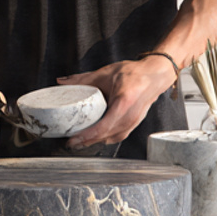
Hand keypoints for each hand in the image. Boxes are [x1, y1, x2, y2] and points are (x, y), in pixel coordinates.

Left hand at [59, 56, 176, 148]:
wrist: (155, 75)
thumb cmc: (134, 73)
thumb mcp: (105, 73)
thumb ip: (82, 79)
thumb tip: (62, 82)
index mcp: (123, 102)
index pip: (103, 127)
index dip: (86, 136)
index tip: (73, 139)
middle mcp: (130, 116)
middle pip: (106, 135)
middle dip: (87, 141)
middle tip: (71, 142)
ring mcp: (134, 122)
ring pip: (112, 138)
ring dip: (96, 141)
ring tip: (80, 141)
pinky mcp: (135, 123)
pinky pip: (118, 135)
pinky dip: (106, 138)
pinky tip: (97, 137)